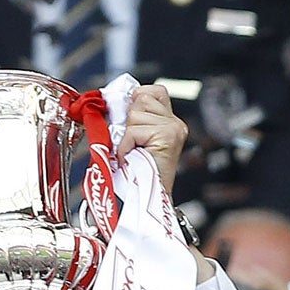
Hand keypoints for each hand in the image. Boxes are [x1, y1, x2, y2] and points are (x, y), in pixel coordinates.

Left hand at [115, 82, 188, 199]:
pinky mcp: (167, 136)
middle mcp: (175, 123)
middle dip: (129, 119)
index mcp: (170, 122)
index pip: (154, 91)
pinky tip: (131, 157)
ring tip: (132, 151)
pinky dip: (125, 145)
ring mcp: (173, 128)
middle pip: (141, 98)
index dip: (136, 99)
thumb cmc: (139, 175)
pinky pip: (133, 131)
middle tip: (131, 142)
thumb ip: (131, 122)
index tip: (128, 120)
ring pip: (135, 113)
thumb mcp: (134, 142)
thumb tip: (114, 105)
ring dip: (127, 135)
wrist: (151, 198)